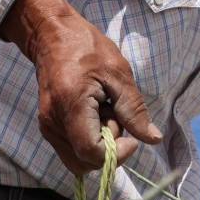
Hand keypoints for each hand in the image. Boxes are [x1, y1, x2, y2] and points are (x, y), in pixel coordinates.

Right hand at [0, 0, 162, 175]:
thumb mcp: (119, 73)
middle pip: (84, 163)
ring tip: (103, 115)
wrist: (52, 36)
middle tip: (114, 118)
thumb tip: (152, 139)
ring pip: (78, 161)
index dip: (116, 153)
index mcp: (71, 104)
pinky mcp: (47, 129)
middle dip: (108, 151)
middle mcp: (53, 123)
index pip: (91, 152)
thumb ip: (134, 110)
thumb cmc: (88, 48)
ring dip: (98, 147)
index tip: (131, 137)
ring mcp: (47, 128)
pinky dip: (88, 142)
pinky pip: (72, 151)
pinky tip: (93, 117)